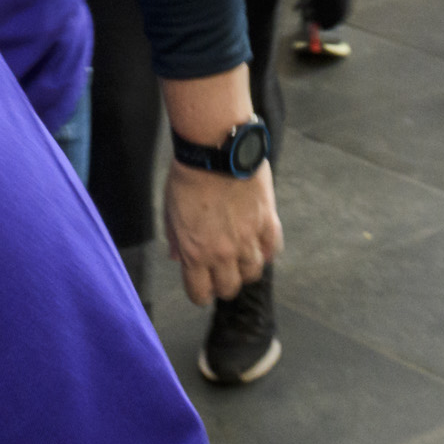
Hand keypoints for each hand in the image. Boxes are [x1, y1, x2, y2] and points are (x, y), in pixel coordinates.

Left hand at [164, 160, 280, 305]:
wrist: (214, 150)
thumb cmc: (187, 178)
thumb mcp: (170, 212)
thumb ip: (176, 240)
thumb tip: (177, 258)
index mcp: (195, 253)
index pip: (200, 293)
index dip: (201, 293)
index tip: (202, 286)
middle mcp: (223, 253)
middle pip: (231, 287)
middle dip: (225, 282)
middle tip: (222, 270)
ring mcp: (248, 239)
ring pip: (254, 271)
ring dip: (247, 266)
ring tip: (242, 254)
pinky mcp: (267, 221)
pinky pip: (273, 249)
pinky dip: (267, 250)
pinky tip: (260, 242)